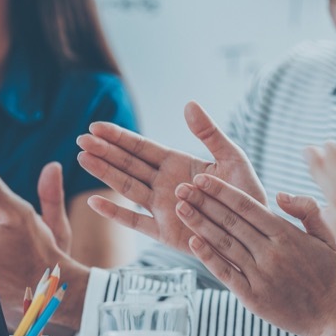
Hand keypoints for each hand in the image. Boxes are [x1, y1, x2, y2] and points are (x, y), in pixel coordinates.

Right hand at [80, 101, 265, 251]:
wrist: (254, 229)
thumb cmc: (245, 193)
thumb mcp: (231, 157)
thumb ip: (209, 133)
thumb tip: (189, 104)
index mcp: (178, 164)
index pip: (142, 148)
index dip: (119, 137)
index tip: (96, 127)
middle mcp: (164, 184)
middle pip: (128, 164)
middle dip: (105, 151)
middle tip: (80, 139)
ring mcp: (161, 208)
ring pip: (127, 187)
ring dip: (105, 173)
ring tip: (82, 158)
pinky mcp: (165, 232)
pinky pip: (135, 222)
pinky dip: (115, 213)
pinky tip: (94, 202)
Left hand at [175, 174, 335, 335]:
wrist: (330, 314)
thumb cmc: (327, 272)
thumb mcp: (327, 235)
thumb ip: (307, 209)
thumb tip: (279, 194)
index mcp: (286, 234)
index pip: (248, 206)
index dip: (223, 191)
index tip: (203, 179)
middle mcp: (271, 252)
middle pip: (230, 222)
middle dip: (203, 202)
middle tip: (181, 188)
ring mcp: (260, 275)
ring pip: (224, 244)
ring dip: (199, 225)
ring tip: (180, 209)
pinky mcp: (252, 296)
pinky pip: (225, 272)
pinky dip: (207, 257)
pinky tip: (192, 242)